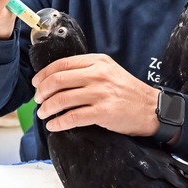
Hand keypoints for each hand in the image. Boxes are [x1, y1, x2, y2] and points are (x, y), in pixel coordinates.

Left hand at [32, 53, 159, 135]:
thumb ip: (88, 70)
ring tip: (43, 114)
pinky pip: (72, 118)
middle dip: (42, 91)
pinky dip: (58, 122)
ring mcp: (100, 93)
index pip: (62, 64)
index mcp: (98, 61)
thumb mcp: (110, 71)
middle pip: (58, 80)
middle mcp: (98, 74)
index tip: (36, 83)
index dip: (44, 74)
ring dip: (47, 108)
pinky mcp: (103, 112)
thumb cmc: (128, 91)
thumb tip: (58, 79)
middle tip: (38, 100)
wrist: (151, 108)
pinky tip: (53, 125)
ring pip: (62, 99)